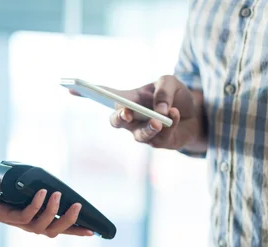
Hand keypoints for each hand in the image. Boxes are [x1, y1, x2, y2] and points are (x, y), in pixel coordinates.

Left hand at [0, 166, 93, 237]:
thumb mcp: (18, 177)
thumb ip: (33, 177)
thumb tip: (49, 175)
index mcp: (29, 215)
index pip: (55, 227)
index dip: (73, 230)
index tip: (92, 230)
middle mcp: (22, 222)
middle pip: (52, 232)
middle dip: (69, 224)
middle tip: (77, 208)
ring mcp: (12, 220)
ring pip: (39, 227)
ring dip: (53, 212)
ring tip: (59, 196)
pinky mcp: (2, 215)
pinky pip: (23, 216)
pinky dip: (36, 205)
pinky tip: (42, 193)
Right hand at [70, 76, 204, 151]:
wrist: (196, 114)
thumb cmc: (176, 96)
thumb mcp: (170, 82)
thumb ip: (163, 90)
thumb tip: (160, 110)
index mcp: (129, 100)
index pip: (105, 96)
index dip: (87, 93)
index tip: (71, 86)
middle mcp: (132, 119)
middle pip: (116, 122)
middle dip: (119, 117)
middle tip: (126, 112)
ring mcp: (144, 133)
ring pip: (139, 135)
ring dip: (148, 127)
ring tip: (158, 120)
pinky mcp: (160, 143)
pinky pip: (162, 136)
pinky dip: (171, 123)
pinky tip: (175, 114)